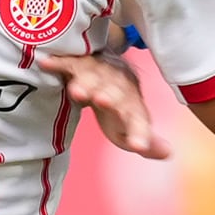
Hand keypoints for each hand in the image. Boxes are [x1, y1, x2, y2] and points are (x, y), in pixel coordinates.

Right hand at [36, 47, 169, 160]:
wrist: (110, 67)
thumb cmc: (119, 104)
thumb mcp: (132, 123)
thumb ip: (146, 140)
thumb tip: (168, 152)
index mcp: (133, 105)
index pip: (138, 119)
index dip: (139, 132)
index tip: (139, 146)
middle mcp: (118, 85)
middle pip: (115, 93)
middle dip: (110, 98)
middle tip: (104, 102)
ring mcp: (99, 72)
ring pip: (93, 76)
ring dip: (86, 83)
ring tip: (76, 92)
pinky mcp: (79, 63)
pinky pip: (69, 62)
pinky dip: (58, 63)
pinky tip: (46, 64)